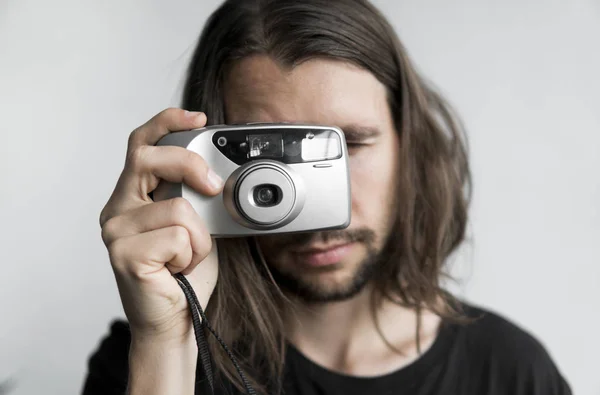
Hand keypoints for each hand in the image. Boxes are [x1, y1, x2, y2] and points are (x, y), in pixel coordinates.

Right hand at [99, 108, 222, 342]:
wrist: (179, 319)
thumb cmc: (186, 273)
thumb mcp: (197, 224)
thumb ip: (196, 196)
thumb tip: (219, 174)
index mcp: (133, 196)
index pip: (141, 144)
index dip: (166, 122)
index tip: (197, 117)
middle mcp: (118, 209)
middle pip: (148, 158)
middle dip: (190, 165)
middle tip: (213, 188)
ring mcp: (116, 231)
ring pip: (177, 207)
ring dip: (200, 237)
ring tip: (188, 257)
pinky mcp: (124, 254)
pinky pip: (179, 237)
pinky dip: (193, 254)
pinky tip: (179, 270)